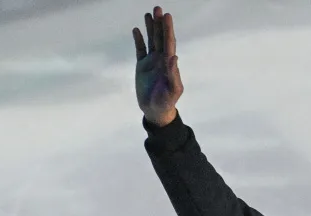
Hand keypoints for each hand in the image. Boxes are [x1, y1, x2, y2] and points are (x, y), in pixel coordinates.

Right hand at [133, 6, 183, 125]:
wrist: (155, 110)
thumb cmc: (167, 102)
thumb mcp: (173, 90)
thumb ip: (174, 74)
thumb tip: (174, 57)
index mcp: (169, 63)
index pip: (169, 42)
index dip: (168, 29)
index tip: (167, 16)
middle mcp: (161, 59)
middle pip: (161, 38)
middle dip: (159, 24)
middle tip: (158, 8)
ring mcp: (151, 62)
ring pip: (151, 41)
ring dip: (150, 28)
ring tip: (148, 14)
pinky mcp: (142, 66)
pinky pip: (140, 50)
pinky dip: (139, 40)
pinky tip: (136, 30)